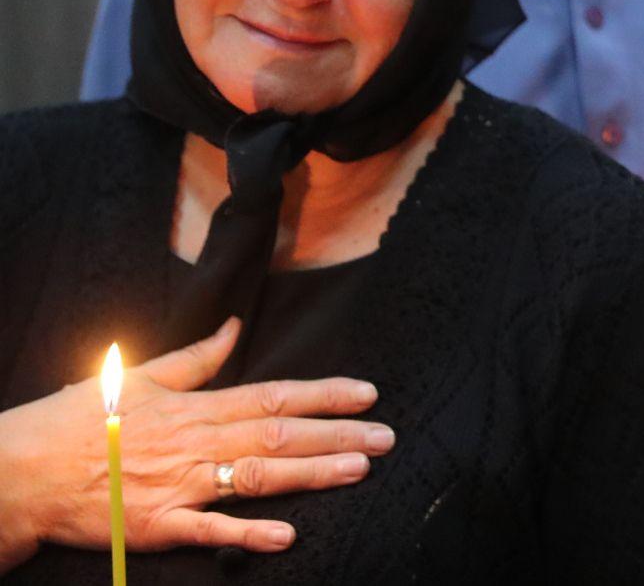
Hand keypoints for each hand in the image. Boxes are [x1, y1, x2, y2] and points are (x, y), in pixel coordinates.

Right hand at [0, 317, 392, 563]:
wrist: (19, 471)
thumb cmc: (77, 421)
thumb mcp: (136, 377)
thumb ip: (193, 359)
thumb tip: (233, 328)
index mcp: (194, 408)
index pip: (273, 396)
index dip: (323, 395)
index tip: (367, 392)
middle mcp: (195, 444)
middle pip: (279, 436)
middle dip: (338, 435)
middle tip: (387, 436)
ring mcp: (178, 486)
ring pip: (258, 477)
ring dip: (312, 475)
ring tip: (359, 470)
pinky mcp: (157, 526)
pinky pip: (210, 529)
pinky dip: (249, 532)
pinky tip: (287, 536)